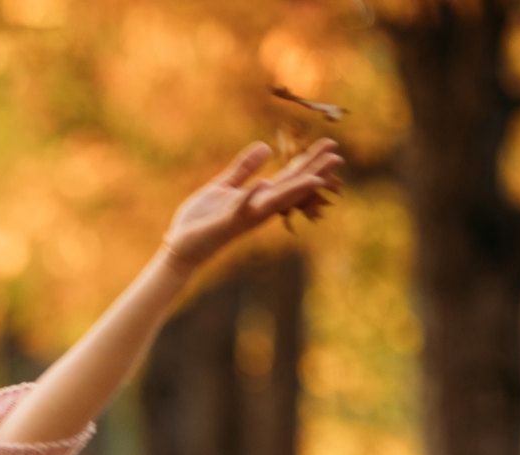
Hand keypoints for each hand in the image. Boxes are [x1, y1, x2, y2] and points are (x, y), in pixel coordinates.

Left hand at [160, 139, 342, 271]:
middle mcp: (257, 208)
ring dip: (294, 189)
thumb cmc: (202, 219)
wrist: (181, 245)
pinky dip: (250, 198)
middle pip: (290, 187)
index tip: (329, 144)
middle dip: (314, 172)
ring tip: (316, 177)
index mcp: (258, 198)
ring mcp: (244, 216)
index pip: (289, 177)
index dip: (309, 161)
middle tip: (338, 156)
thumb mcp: (224, 186)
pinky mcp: (225, 223)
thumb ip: (243, 169)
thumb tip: (265, 146)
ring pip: (274, 201)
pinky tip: (261, 184)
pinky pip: (240, 209)